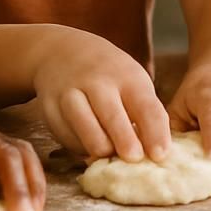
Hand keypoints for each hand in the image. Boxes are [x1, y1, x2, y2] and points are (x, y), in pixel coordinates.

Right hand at [32, 28, 172, 162]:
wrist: (61, 52)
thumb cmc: (109, 75)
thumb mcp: (132, 82)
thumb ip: (143, 114)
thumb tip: (154, 155)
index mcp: (127, 77)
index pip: (146, 107)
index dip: (155, 133)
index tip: (160, 155)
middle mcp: (98, 82)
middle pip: (113, 117)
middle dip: (125, 142)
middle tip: (133, 158)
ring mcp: (71, 94)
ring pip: (85, 130)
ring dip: (100, 149)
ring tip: (109, 155)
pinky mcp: (49, 109)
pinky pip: (67, 137)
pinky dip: (79, 147)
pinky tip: (88, 145)